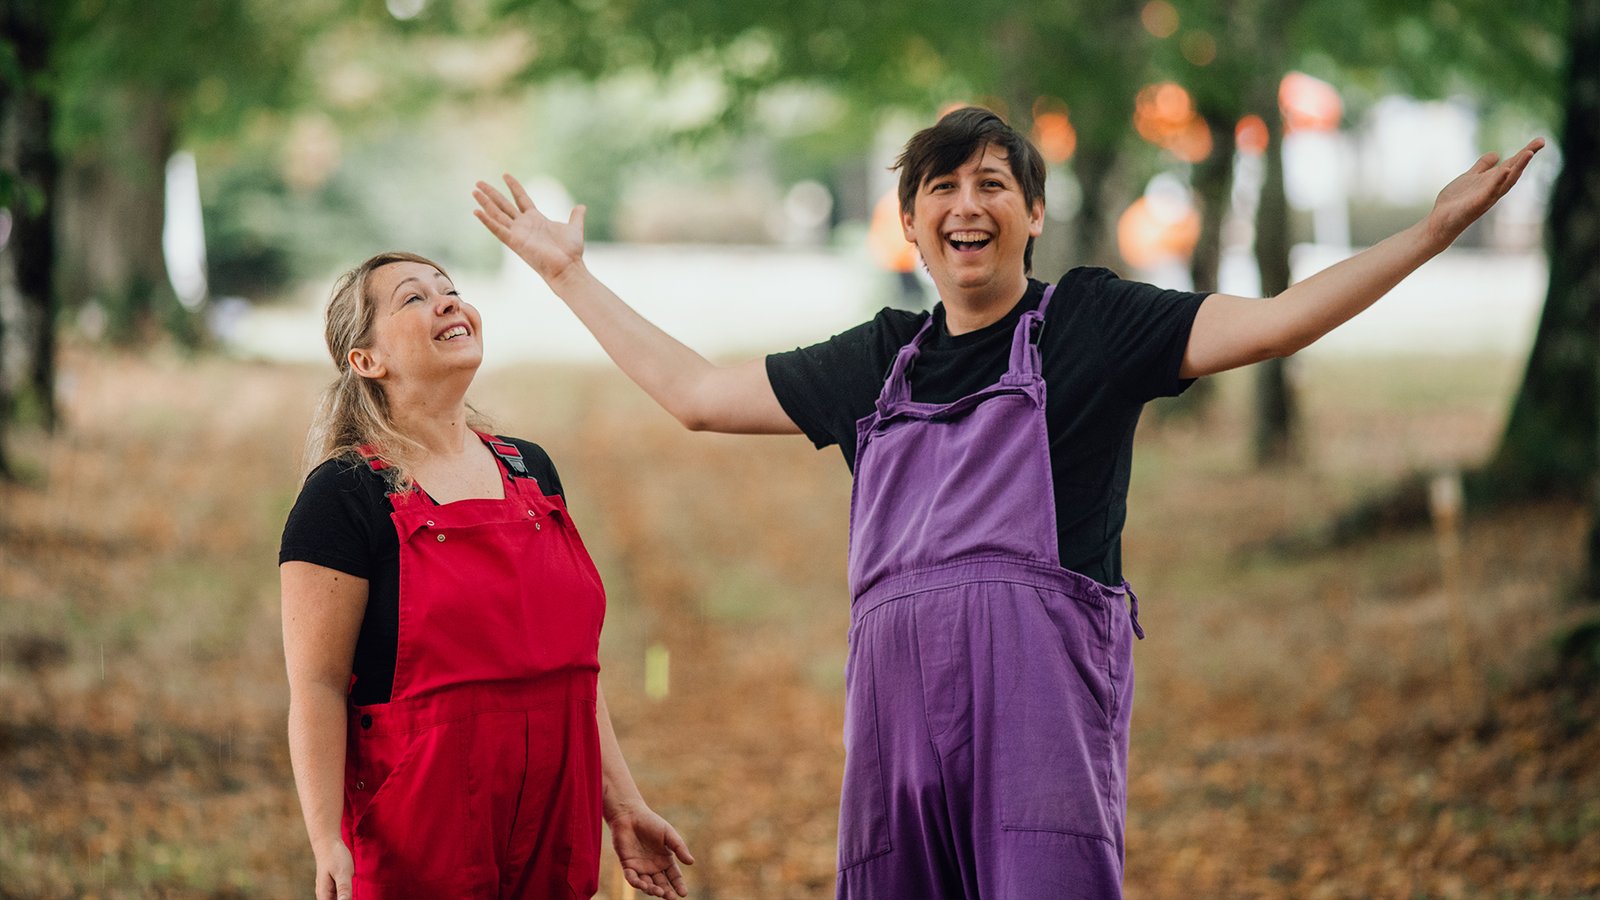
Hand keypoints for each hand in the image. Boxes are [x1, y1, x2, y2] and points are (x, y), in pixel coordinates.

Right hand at [313, 838, 353, 899]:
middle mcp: (323, 895)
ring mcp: (327, 891)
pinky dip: (344, 897)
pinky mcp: (332, 887)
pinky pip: (338, 897)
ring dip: (344, 898)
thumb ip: (344, 889)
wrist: (328, 843)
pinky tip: (350, 893)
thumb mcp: (343, 872)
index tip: (347, 897)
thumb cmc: (335, 856)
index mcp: (324, 895)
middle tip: (349, 888)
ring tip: (348, 887)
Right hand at [472, 173, 587, 283]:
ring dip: (485, 203)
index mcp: (536, 219)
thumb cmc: (571, 251)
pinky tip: (476, 211)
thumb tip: (581, 206)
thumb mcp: (574, 228)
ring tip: (474, 191)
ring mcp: (518, 233)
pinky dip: (487, 221)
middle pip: (503, 205)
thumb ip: (576, 216)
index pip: (521, 199)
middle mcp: (524, 225)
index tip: (505, 175)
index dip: (513, 187)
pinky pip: (498, 230)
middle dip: (491, 193)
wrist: (568, 267)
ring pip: (497, 214)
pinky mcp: (515, 242)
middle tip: (478, 182)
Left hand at [609, 804, 694, 897]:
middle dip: (667, 892)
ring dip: (652, 890)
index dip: (678, 885)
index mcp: (665, 859)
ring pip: (647, 884)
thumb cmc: (651, 822)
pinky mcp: (628, 865)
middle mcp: (654, 866)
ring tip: (659, 892)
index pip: (674, 876)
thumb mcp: (668, 834)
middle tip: (671, 898)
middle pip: (662, 884)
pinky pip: (632, 878)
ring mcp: (641, 867)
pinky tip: (643, 884)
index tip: (683, 894)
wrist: (630, 816)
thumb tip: (691, 862)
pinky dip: (636, 883)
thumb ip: (679, 847)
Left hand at [1425, 137, 1544, 248]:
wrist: (1440, 220)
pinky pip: (1490, 191)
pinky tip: (1505, 169)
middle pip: (1514, 170)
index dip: (1526, 152)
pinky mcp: (1477, 204)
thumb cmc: (1456, 201)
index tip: (1540, 140)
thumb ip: (1482, 166)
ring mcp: (1487, 197)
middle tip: (1541, 141)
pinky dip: (1498, 181)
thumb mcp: (1470, 177)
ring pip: (1507, 180)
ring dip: (1518, 167)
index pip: (1512, 164)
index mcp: (1493, 181)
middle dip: (1527, 156)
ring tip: (1529, 152)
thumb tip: (1496, 154)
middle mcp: (1494, 189)